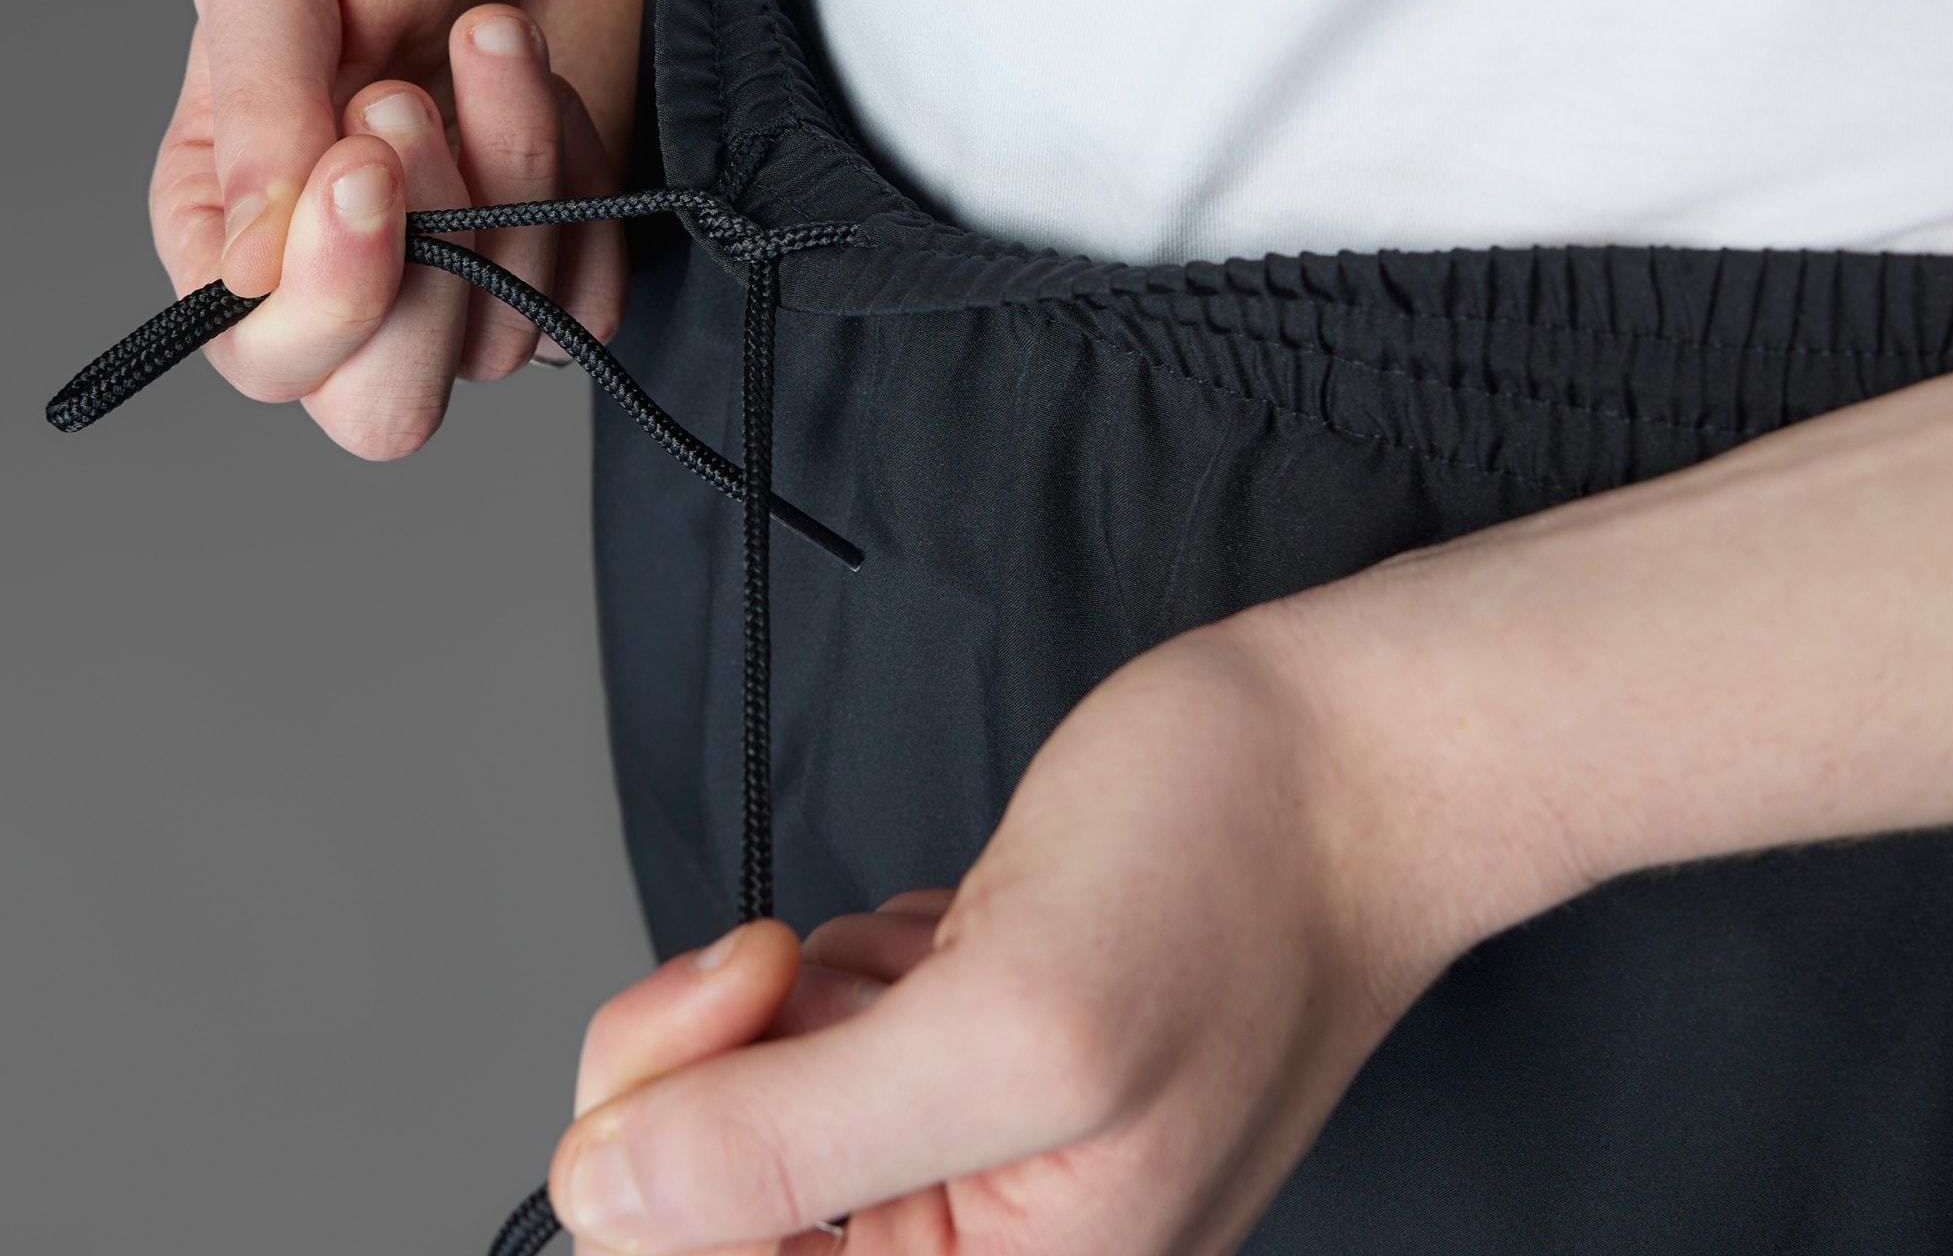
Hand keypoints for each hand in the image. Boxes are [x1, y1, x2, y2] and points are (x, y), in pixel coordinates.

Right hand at [150, 0, 652, 455]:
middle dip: (428, 270)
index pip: (263, 356)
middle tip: (419, 98)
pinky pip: (588, 304)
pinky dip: (581, 198)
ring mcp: (465, 267)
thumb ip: (256, 108)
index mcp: (232, 213)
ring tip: (492, 33)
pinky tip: (550, 91)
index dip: (327, 295)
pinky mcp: (565, 246)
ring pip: (498, 342)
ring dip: (513, 181)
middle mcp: (348, 265)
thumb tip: (249, 270)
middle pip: (381, 407)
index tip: (365, 159)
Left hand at [546, 611, 1530, 1255]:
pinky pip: (822, 1035)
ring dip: (800, 1001)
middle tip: (776, 958)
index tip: (715, 1029)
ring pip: (760, 1106)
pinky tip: (949, 925)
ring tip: (932, 940)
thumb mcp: (1014, 1025)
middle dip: (718, 1059)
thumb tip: (607, 1194)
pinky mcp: (968, 1052)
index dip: (661, 1177)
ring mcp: (975, 1149)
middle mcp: (990, 1245)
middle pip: (715, 1202)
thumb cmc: (1239, 875)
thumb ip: (796, 1141)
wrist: (1338, 752)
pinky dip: (845, 963)